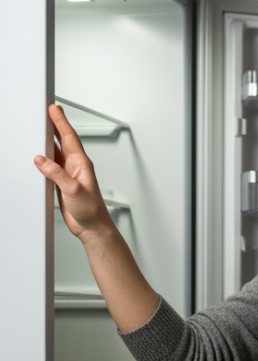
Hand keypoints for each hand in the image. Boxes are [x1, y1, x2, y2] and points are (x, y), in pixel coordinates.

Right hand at [33, 104, 114, 239]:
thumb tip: (41, 160)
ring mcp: (68, 174)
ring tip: (40, 127)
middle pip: (62, 141)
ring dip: (47, 141)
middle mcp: (75, 166)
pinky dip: (43, 158)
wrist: (92, 227)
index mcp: (82, 164)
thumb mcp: (73, 190)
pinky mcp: (61, 183)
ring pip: (55, 152)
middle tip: (47, 110)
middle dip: (54, 125)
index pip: (70, 137)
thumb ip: (57, 174)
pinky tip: (38, 154)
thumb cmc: (92, 210)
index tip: (54, 108)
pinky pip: (50, 166)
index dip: (61, 122)